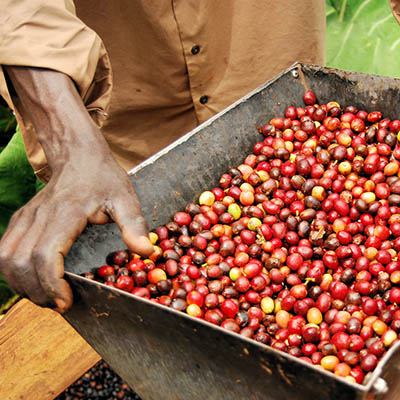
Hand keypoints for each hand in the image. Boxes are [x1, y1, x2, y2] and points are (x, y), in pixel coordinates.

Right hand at [0, 157, 152, 311]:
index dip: (51, 284)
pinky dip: (13, 272)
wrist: (78, 156)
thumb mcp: (125, 198)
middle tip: (60, 305)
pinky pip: (4, 250)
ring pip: (6, 260)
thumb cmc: (103, 177)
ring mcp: (26, 217)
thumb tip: (146, 252)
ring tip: (46, 297)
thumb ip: (134, 224)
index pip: (45, 255)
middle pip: (21, 263)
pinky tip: (32, 280)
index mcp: (65, 213)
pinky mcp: (21, 219)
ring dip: (21, 285)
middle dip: (37, 292)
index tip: (66, 302)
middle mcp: (39, 216)